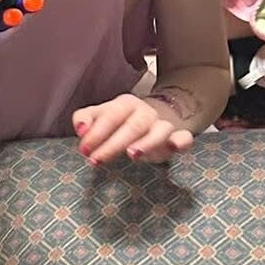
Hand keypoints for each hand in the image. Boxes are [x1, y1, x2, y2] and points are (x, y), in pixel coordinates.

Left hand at [72, 93, 194, 166]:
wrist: (152, 120)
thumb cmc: (121, 122)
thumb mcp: (101, 117)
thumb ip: (85, 119)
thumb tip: (80, 128)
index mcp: (126, 104)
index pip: (111, 115)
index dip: (97, 132)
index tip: (84, 149)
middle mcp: (146, 112)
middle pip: (132, 126)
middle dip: (113, 144)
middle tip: (96, 160)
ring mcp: (163, 125)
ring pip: (159, 130)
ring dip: (146, 142)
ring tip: (131, 155)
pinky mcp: (176, 138)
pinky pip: (184, 137)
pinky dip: (182, 141)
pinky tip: (175, 146)